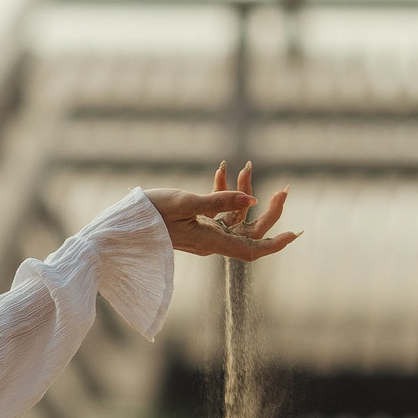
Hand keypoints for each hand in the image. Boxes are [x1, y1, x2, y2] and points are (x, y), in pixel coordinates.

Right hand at [146, 162, 297, 261]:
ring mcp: (205, 233)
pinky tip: (222, 171)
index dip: (275, 244)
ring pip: (236, 217)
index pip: (252, 250)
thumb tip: (252, 202)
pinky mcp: (196, 223)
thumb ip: (220, 201)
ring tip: (245, 167)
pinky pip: (219, 211)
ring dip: (243, 193)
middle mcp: (212, 241)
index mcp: (211, 242)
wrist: (122, 225)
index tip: (295, 233)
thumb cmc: (150, 214)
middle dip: (269, 210)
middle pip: (250, 231)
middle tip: (284, 189)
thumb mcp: (187, 202)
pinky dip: (223, 192)